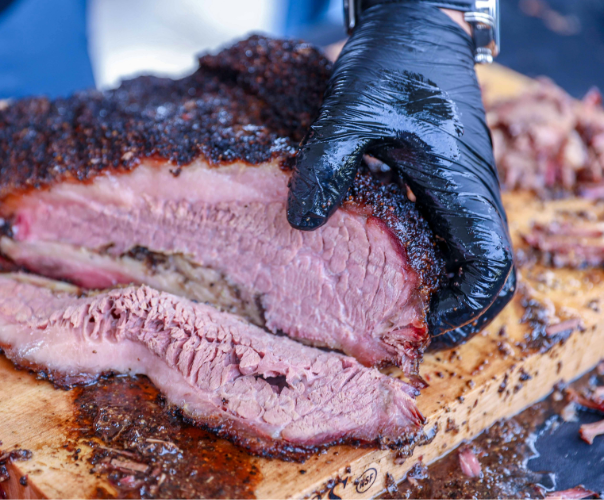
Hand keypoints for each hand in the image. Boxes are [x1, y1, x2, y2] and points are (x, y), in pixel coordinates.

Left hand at [287, 3, 514, 348]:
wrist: (415, 27)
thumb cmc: (391, 65)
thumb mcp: (350, 112)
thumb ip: (327, 166)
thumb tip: (302, 225)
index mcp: (459, 185)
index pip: (489, 265)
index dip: (463, 308)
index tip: (419, 326)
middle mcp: (469, 194)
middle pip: (488, 275)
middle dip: (457, 314)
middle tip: (407, 336)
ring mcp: (459, 190)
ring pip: (469, 259)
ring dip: (444, 293)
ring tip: (394, 315)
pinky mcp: (443, 181)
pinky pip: (449, 236)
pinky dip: (430, 265)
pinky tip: (387, 271)